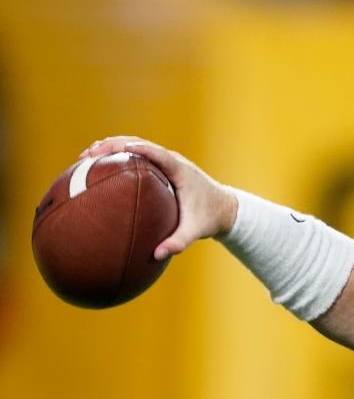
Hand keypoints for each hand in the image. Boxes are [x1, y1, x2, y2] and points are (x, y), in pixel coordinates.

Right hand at [79, 136, 237, 259]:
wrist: (224, 208)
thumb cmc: (210, 219)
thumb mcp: (196, 232)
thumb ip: (178, 243)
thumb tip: (157, 255)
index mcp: (180, 170)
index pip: (157, 153)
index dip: (137, 148)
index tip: (117, 150)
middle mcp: (172, 161)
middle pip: (139, 143)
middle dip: (112, 146)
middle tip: (87, 156)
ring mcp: (165, 161)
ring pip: (134, 145)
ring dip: (110, 147)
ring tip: (84, 159)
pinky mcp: (161, 166)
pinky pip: (137, 156)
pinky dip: (117, 157)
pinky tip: (97, 169)